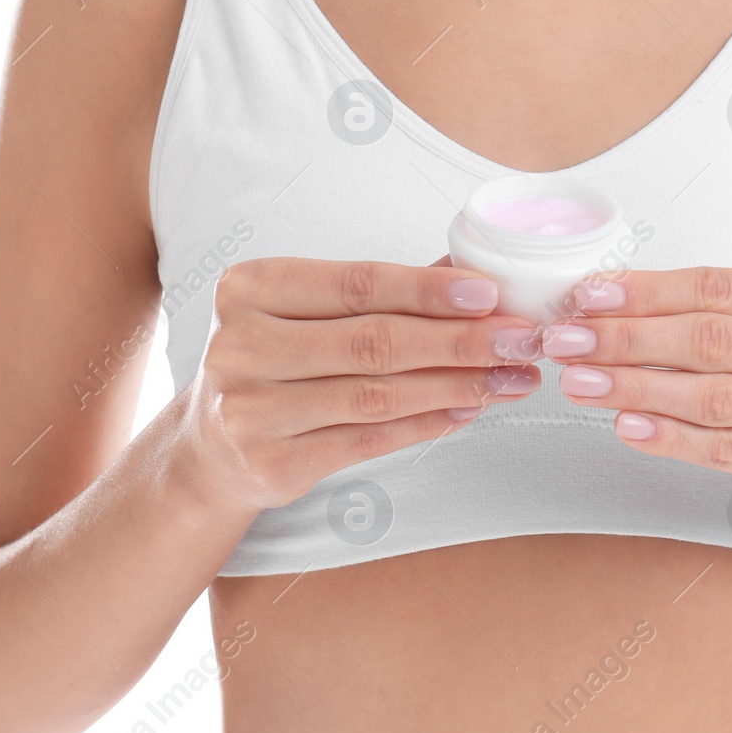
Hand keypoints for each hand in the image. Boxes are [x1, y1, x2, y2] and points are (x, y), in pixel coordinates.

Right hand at [177, 258, 542, 510]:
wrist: (209, 446)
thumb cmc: (276, 362)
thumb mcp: (308, 312)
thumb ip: (381, 292)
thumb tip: (472, 270)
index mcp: (250, 288)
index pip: (357, 283)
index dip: (429, 289)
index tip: (491, 293)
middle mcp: (241, 345)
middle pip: (374, 341)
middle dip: (460, 341)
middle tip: (522, 340)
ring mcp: (251, 409)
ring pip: (378, 394)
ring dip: (457, 386)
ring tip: (511, 378)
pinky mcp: (271, 462)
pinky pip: (369, 439)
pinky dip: (428, 424)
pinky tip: (469, 410)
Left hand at [544, 265, 731, 509]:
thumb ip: (702, 307)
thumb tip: (603, 300)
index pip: (716, 287)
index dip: (645, 292)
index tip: (589, 296)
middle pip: (711, 340)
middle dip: (628, 340)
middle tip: (569, 340)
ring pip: (713, 397)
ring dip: (636, 388)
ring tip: (582, 382)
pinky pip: (723, 449)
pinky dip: (668, 437)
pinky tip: (626, 425)